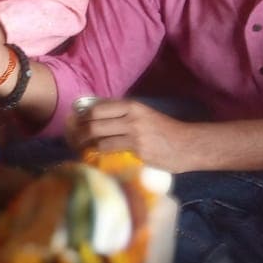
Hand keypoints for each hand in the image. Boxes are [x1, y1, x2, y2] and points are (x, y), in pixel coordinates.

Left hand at [66, 98, 193, 170]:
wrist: (190, 145)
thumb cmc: (166, 132)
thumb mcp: (144, 116)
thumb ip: (124, 116)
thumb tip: (98, 119)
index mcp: (132, 106)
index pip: (97, 108)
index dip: (82, 117)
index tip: (74, 124)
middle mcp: (132, 117)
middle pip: (93, 121)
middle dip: (78, 131)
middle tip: (72, 139)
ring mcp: (134, 133)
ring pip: (98, 136)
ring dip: (84, 143)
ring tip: (79, 149)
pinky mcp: (138, 150)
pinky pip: (109, 150)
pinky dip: (96, 153)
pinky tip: (92, 156)